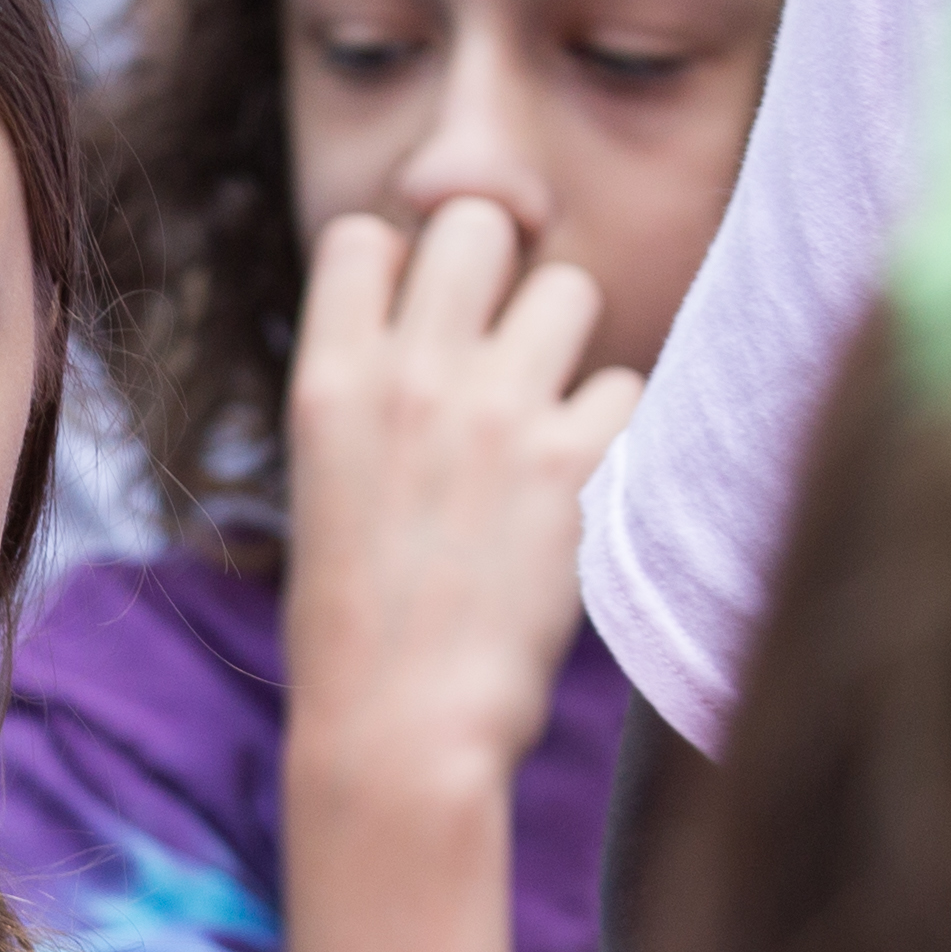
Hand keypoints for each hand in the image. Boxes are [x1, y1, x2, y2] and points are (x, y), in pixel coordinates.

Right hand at [280, 199, 642, 793]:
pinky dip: (614, 431)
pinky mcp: (571, 466)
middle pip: (477, 221)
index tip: (418, 324)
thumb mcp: (326, 484)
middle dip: (501, 266)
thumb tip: (429, 332)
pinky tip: (581, 483)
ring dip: (569, 345)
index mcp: (327, 383)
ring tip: (549, 415)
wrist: (398, 730)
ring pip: (570, 290)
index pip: (365, 235)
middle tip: (505, 342)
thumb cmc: (355, 625)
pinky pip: (625, 387)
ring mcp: (493, 414)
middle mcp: (408, 377)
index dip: (402, 267)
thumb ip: (373, 393)